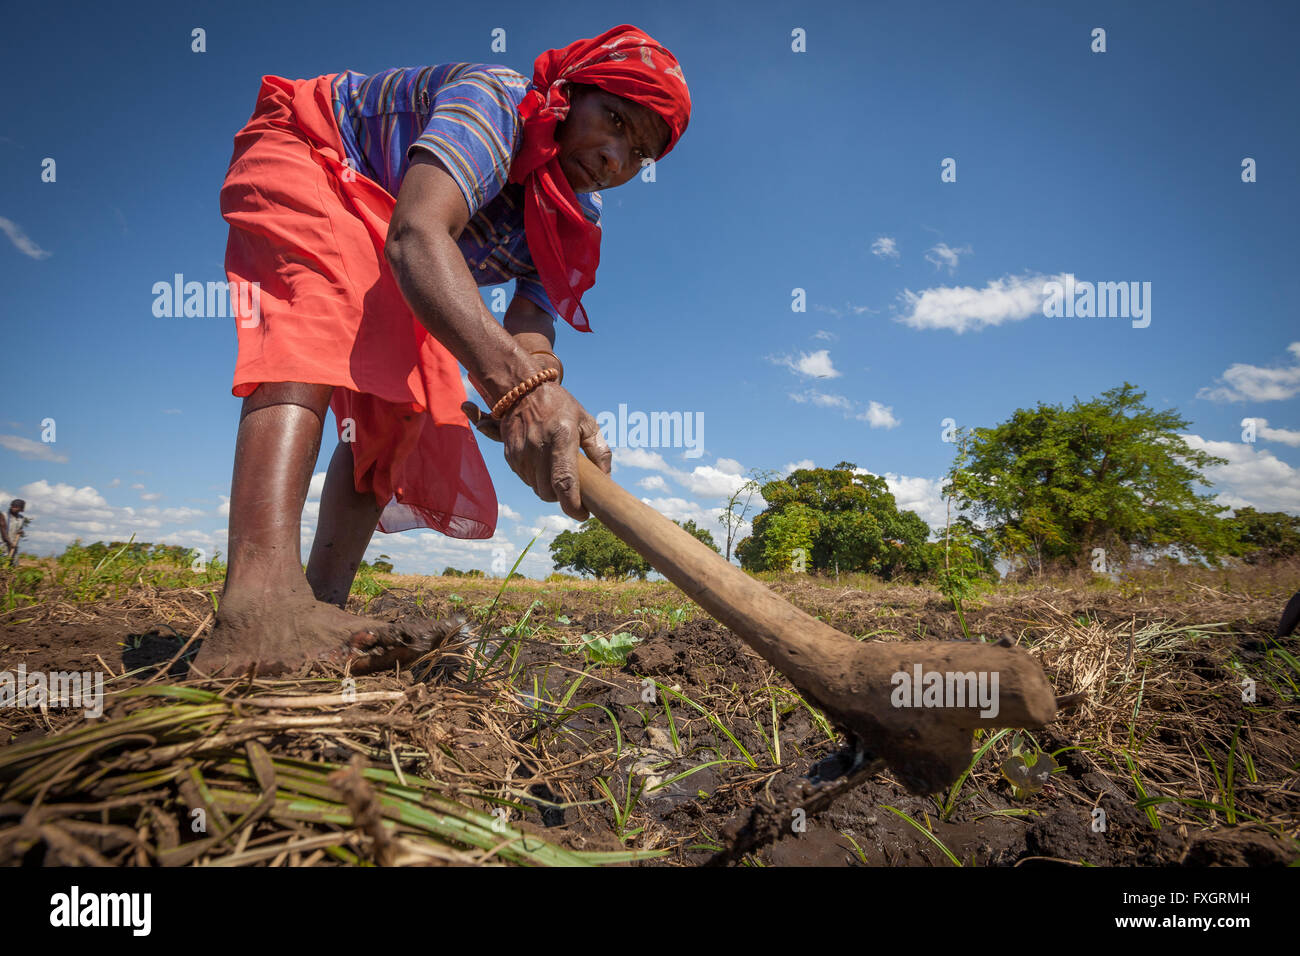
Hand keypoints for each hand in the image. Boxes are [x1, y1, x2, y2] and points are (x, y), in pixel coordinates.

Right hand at [461, 383, 610, 519]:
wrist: (524, 389)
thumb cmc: (561, 407)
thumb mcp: (587, 423)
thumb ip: (600, 452)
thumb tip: (606, 479)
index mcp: (561, 438)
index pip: (564, 483)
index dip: (573, 506)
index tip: (583, 514)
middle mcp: (538, 447)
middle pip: (549, 493)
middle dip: (562, 498)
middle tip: (573, 489)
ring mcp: (521, 453)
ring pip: (536, 489)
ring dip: (549, 488)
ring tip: (557, 470)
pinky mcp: (510, 456)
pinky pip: (526, 480)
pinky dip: (537, 479)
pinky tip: (543, 463)